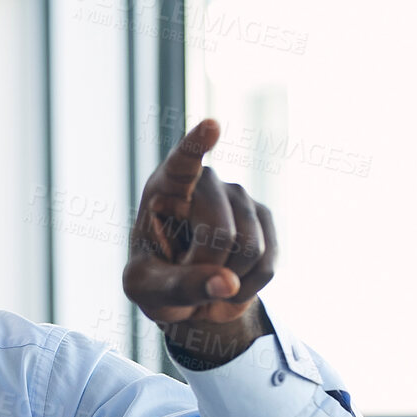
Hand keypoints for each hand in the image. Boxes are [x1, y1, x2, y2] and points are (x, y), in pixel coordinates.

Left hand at [123, 119, 275, 367]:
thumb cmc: (154, 280)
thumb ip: (181, 286)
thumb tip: (228, 284)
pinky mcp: (264, 217)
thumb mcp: (148, 290)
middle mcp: (206, 182)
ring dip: (229, 282)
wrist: (186, 288)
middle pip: (220, 232)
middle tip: (185, 278)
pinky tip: (230, 282)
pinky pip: (268, 263)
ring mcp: (239, 195)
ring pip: (250, 249)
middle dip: (206, 269)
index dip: (197, 146)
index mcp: (165, 188)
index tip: (211, 126)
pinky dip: (249, 286)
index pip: (182, 163)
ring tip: (207, 279)